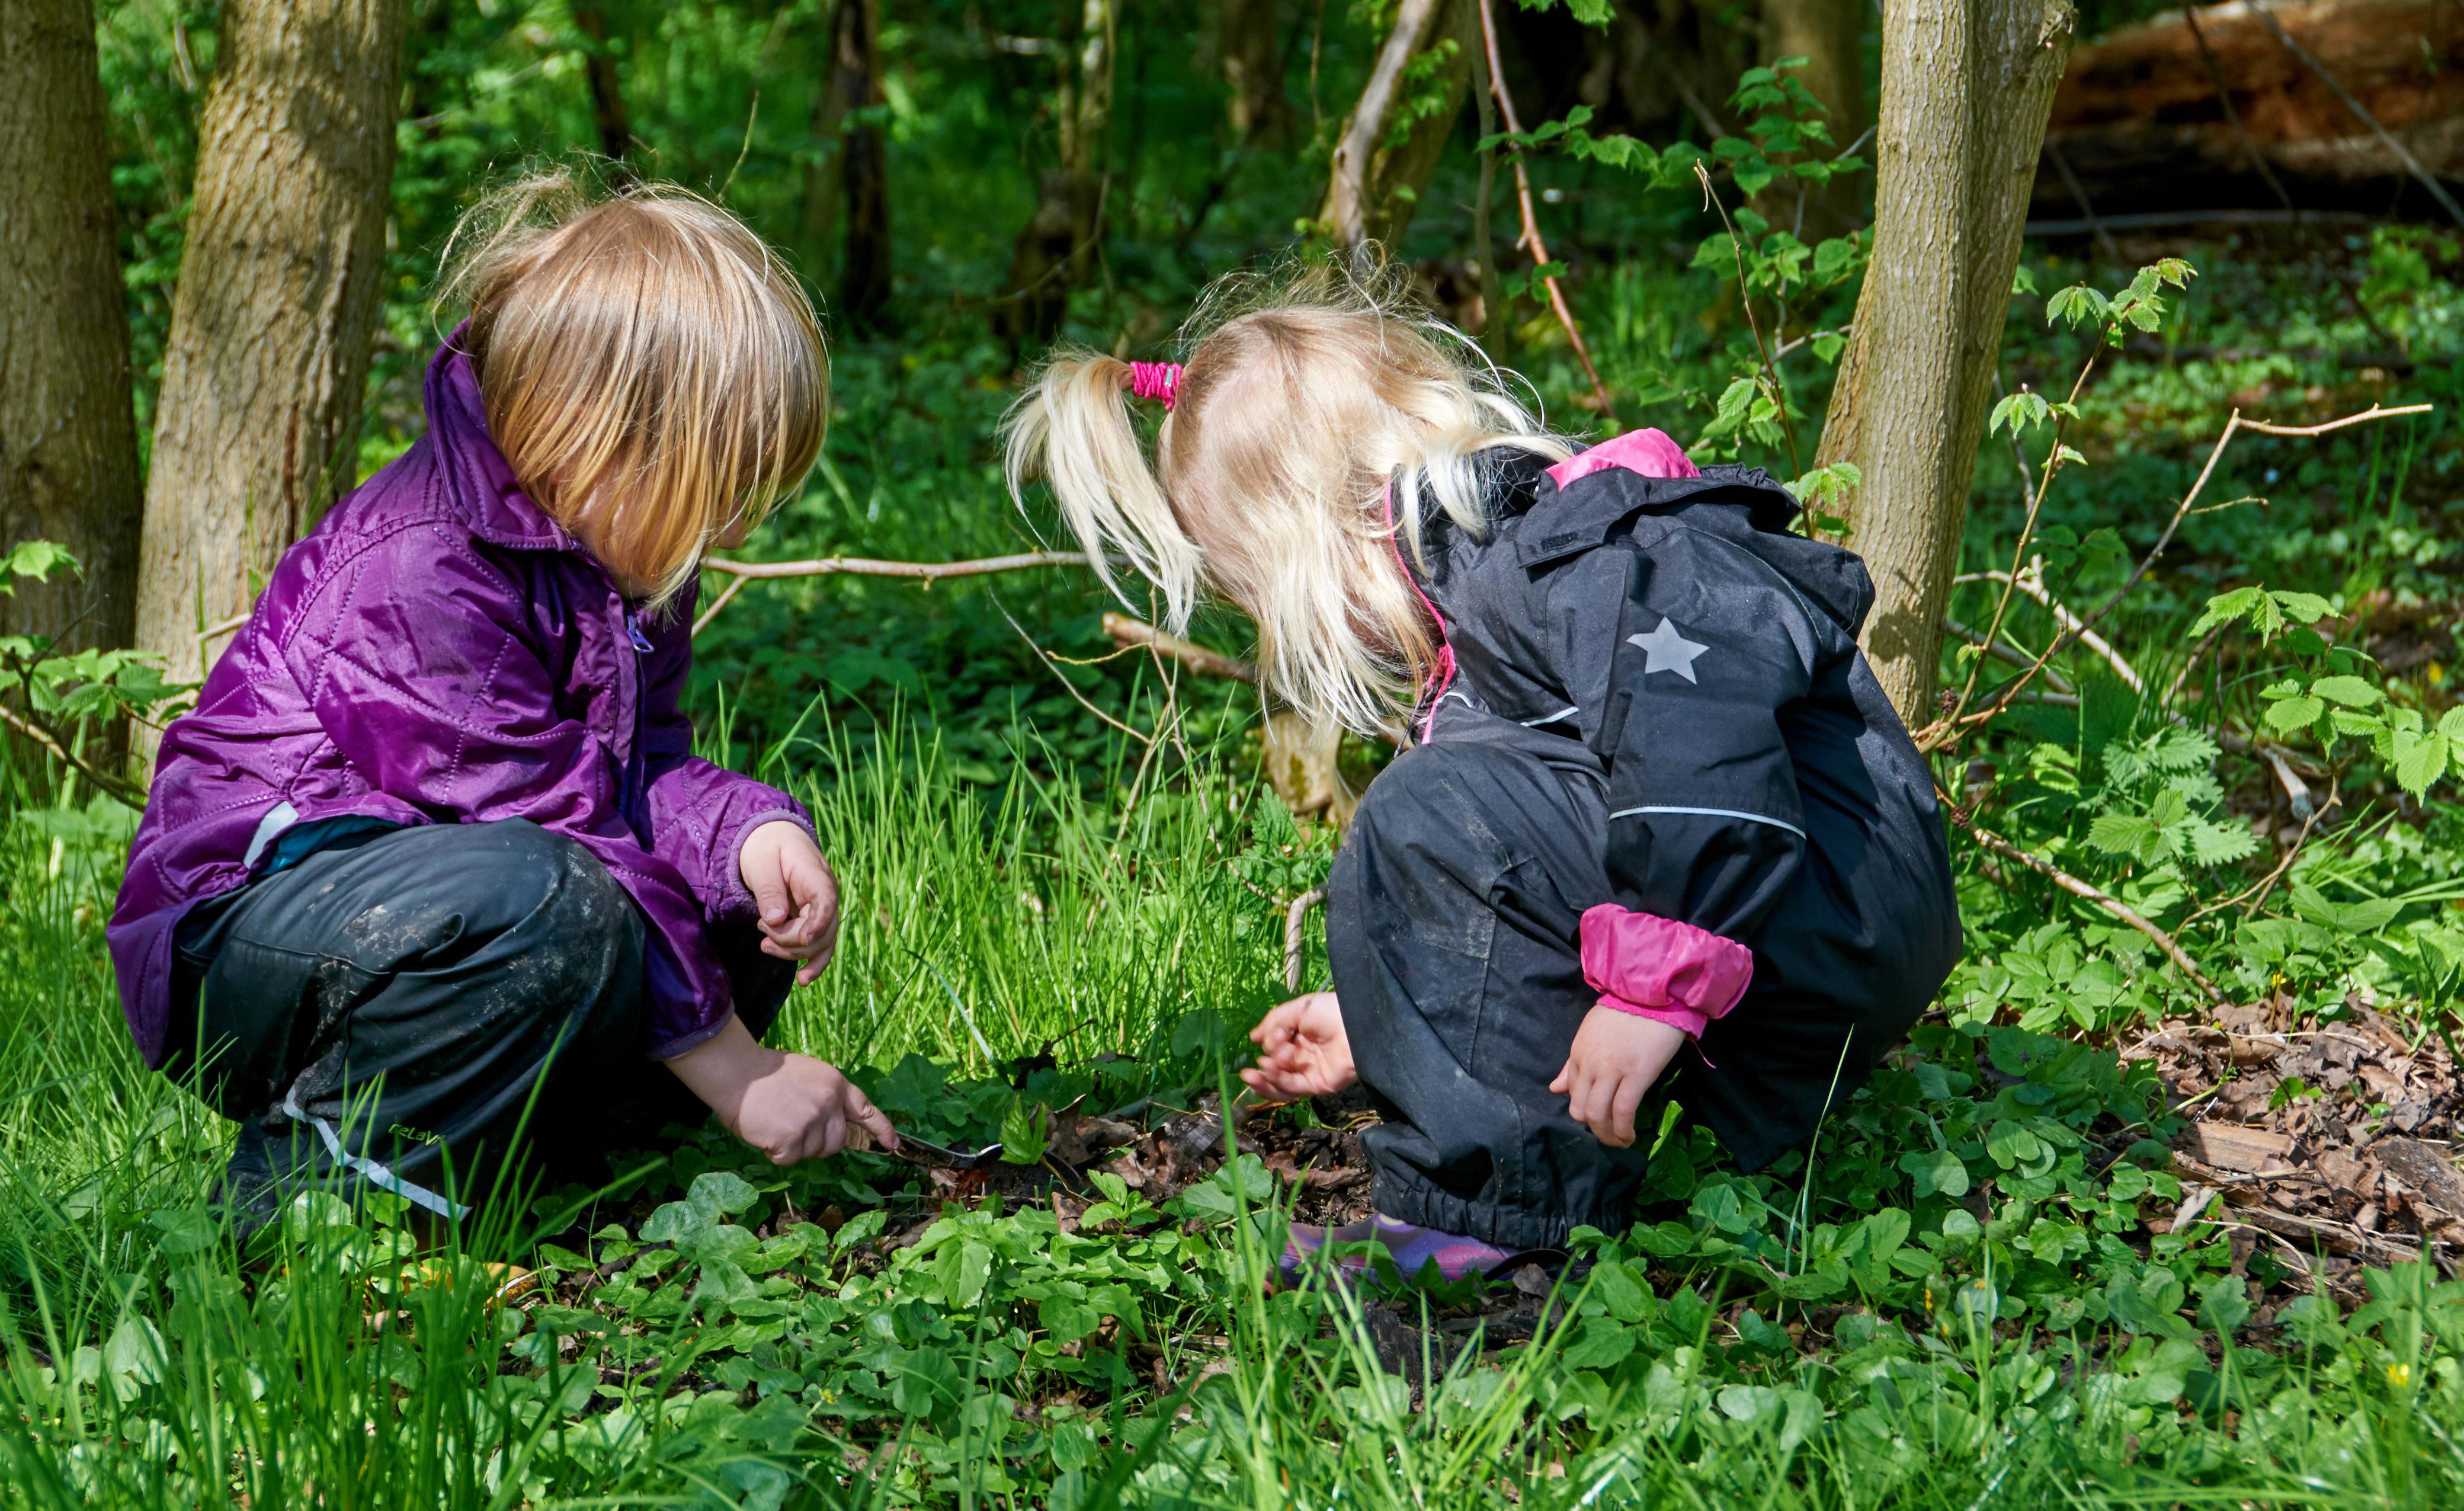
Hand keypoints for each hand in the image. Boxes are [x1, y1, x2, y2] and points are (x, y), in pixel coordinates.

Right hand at [666, 1015, 897, 1163]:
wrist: (737, 1073)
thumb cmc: (766, 1074)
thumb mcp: (809, 1075)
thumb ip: (826, 1097)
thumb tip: (836, 1125)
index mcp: (836, 1084)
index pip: (866, 1110)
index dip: (881, 1129)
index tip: (892, 1144)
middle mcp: (829, 1103)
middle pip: (837, 1143)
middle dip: (819, 1143)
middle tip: (793, 1128)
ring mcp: (812, 1121)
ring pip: (812, 1153)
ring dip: (794, 1146)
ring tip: (776, 1122)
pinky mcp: (792, 1138)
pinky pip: (789, 1159)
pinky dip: (776, 1152)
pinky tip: (766, 1131)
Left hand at [740, 820, 840, 984]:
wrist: (771, 840)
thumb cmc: (765, 848)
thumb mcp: (761, 863)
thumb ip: (769, 890)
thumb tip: (776, 920)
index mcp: (816, 876)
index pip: (826, 902)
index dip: (818, 923)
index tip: (803, 939)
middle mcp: (825, 895)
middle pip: (822, 930)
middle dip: (791, 940)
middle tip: (762, 929)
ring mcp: (822, 910)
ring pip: (820, 943)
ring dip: (793, 953)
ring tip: (764, 946)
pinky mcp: (813, 921)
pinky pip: (818, 945)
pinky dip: (811, 962)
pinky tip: (803, 980)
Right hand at [1241, 991, 1356, 1100]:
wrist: (1355, 1025)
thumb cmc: (1330, 1012)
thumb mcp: (1298, 1009)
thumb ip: (1273, 1022)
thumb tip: (1253, 1037)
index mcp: (1301, 1036)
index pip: (1277, 1046)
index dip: (1271, 1042)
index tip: (1276, 1035)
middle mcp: (1304, 1055)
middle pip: (1277, 1067)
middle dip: (1266, 1064)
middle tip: (1260, 1061)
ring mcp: (1311, 1072)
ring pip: (1281, 1083)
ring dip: (1265, 1079)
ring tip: (1253, 1074)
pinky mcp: (1317, 1085)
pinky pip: (1293, 1088)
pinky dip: (1277, 1082)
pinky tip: (1267, 1072)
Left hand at [1549, 1007, 1686, 1147]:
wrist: (1652, 994)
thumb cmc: (1625, 1012)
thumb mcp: (1590, 1034)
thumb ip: (1573, 1064)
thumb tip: (1554, 1088)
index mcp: (1578, 1054)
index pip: (1571, 1093)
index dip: (1584, 1111)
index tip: (1600, 1117)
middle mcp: (1590, 1064)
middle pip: (1581, 1110)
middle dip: (1594, 1129)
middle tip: (1610, 1135)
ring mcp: (1611, 1070)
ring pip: (1598, 1115)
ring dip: (1608, 1136)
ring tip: (1620, 1141)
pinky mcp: (1636, 1074)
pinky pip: (1623, 1111)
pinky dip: (1624, 1130)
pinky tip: (1631, 1136)